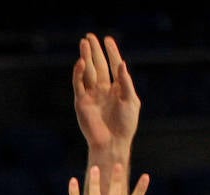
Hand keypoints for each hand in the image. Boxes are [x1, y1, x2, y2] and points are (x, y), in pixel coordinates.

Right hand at [73, 34, 139, 154]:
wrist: (112, 143)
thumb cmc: (125, 124)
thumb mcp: (131, 100)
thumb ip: (126, 82)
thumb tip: (121, 64)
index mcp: (117, 88)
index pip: (113, 65)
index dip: (111, 52)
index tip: (108, 39)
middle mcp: (103, 90)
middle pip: (98, 65)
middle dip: (94, 51)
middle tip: (90, 36)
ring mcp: (92, 95)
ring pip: (87, 72)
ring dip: (85, 57)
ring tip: (84, 43)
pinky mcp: (81, 102)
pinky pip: (79, 84)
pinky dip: (78, 73)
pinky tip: (80, 62)